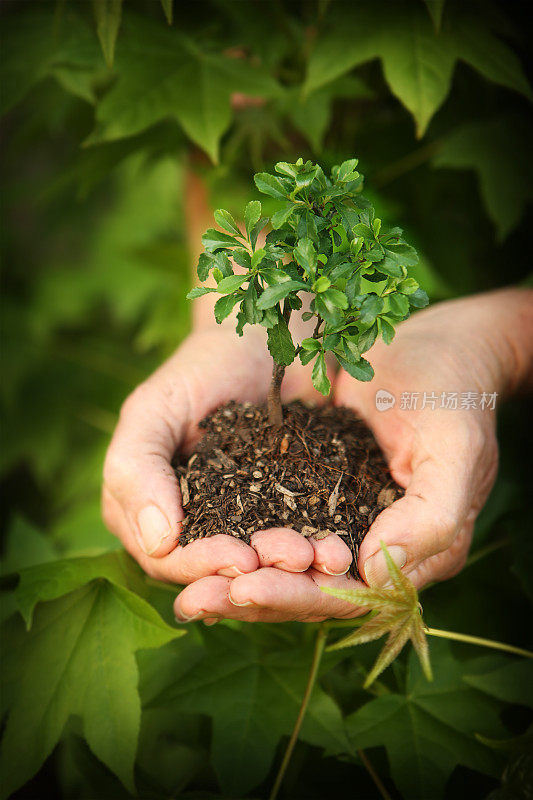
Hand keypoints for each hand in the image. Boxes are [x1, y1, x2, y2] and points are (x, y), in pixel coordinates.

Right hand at [102, 321, 349, 586]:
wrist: (265, 339)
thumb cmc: (200, 369)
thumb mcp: (155, 409)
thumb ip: (137, 469)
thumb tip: (157, 542)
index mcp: (147, 513)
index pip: (169, 561)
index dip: (203, 566)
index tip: (242, 558)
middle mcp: (193, 529)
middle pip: (220, 574)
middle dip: (260, 575)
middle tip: (298, 559)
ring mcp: (244, 526)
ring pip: (265, 571)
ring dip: (296, 573)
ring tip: (328, 556)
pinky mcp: (292, 516)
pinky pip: (304, 545)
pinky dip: (321, 552)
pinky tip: (343, 548)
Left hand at [173, 290, 531, 622]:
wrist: (436, 348)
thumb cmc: (453, 394)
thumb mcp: (456, 451)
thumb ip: (432, 519)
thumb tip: (372, 574)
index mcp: (419, 552)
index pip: (353, 597)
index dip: (297, 596)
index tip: (243, 587)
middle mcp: (380, 549)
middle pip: (311, 590)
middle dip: (255, 594)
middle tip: (196, 595)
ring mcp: (348, 522)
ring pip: (289, 569)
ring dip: (241, 577)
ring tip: (189, 582)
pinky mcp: (319, 494)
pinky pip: (278, 527)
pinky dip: (242, 539)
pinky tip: (200, 542)